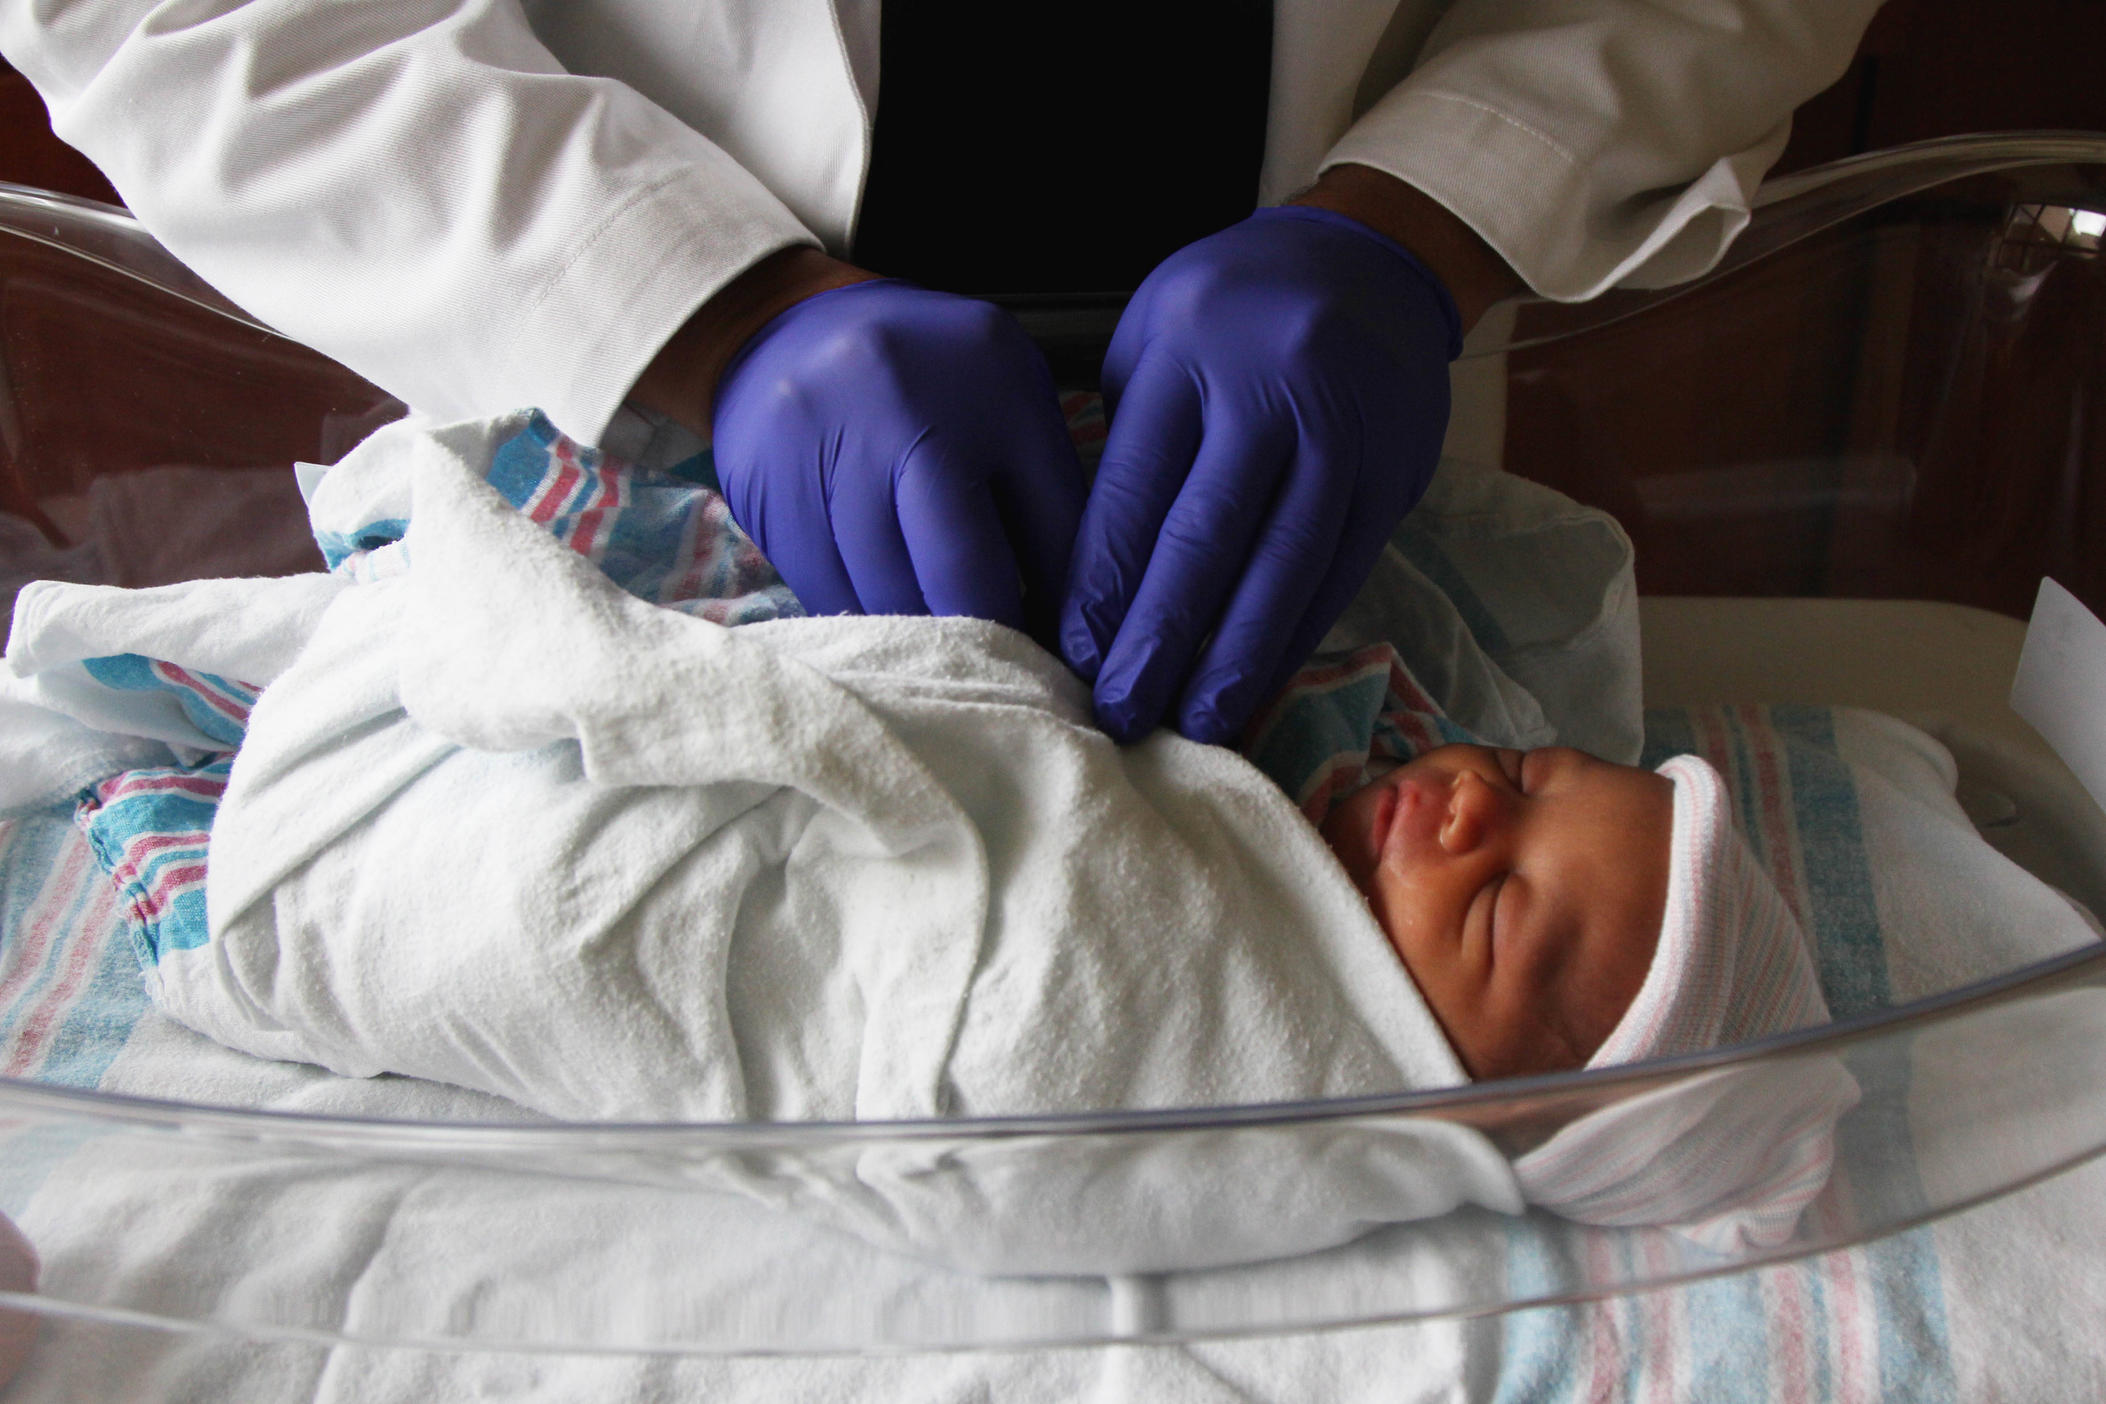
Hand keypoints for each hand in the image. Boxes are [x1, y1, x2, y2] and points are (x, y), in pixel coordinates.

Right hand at [708, 279, 1084, 630]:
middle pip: (961, 577)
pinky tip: (883, 620)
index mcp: (993, 389)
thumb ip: (1047, 491)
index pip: (1051, 532)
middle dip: (991, 638)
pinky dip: (864, 620)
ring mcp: (828, 453)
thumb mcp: (1006, 397)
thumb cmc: (924, 373)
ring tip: (943, 650)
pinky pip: (829, 593)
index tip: (1071, 656)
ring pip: (890, 597)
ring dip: (923, 638)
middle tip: (1005, 673)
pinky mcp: (772, 495)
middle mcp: (905, 414)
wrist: (780, 327)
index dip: (1066, 610)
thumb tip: (1078, 615)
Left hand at [1059, 202, 1463, 743]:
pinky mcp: (1395, 471)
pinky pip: (1340, 570)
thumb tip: (1087, 586)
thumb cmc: (1229, 314)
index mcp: (1186, 352)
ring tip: (1195, 720)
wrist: (1367, 261)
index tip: (1074, 656)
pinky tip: (1259, 679)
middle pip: (1208, 537)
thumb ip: (1123, 445)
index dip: (1104, 585)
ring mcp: (1343, 431)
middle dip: (1160, 639)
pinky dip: (1296, 633)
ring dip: (1235, 657)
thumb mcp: (1152, 342)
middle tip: (1123, 712)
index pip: (1135, 491)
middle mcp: (1270, 389)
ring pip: (1284, 565)